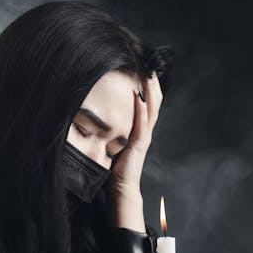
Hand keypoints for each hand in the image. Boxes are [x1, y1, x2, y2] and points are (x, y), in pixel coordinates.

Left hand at [107, 70, 162, 197]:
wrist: (121, 188)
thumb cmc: (116, 167)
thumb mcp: (113, 142)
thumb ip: (113, 129)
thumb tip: (97, 114)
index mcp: (140, 129)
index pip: (148, 103)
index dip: (148, 86)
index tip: (144, 68)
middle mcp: (145, 131)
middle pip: (154, 102)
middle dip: (152, 83)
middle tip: (150, 64)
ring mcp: (144, 137)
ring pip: (151, 109)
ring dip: (150, 91)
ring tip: (148, 74)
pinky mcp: (139, 144)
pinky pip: (141, 124)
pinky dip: (141, 109)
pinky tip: (139, 96)